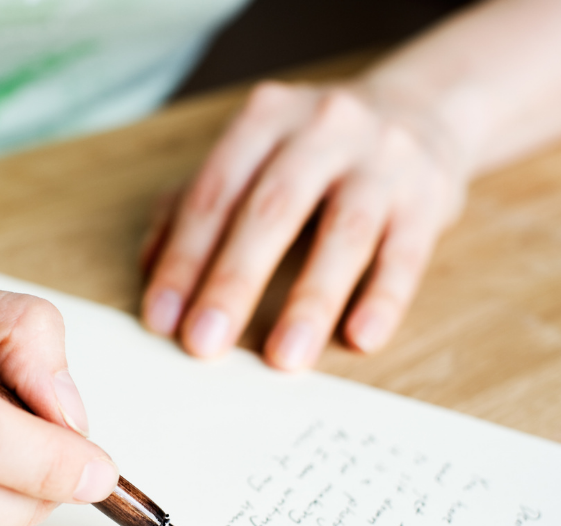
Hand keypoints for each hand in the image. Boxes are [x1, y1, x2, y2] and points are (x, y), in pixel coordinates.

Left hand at [141, 78, 466, 368]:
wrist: (418, 111)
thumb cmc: (309, 153)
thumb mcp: (249, 159)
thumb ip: (193, 206)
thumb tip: (150, 271)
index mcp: (264, 120)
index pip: (213, 195)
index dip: (183, 259)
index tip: (161, 320)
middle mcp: (323, 129)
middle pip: (271, 211)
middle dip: (233, 282)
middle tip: (204, 344)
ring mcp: (382, 159)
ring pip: (344, 234)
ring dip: (310, 301)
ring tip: (284, 359)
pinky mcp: (429, 196)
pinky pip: (407, 252)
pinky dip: (384, 297)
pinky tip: (361, 338)